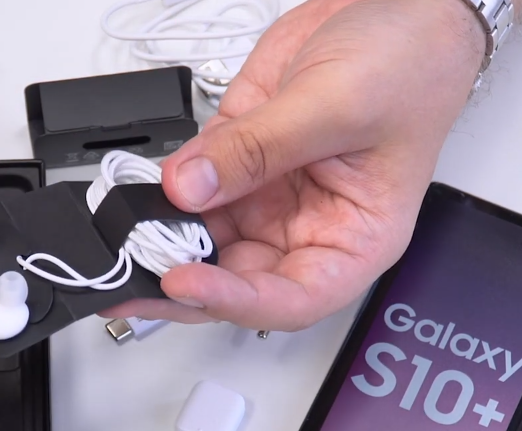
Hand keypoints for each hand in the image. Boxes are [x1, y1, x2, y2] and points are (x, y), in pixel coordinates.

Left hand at [102, 0, 485, 330]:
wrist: (398, 7)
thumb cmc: (409, 63)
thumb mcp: (337, 105)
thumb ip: (258, 148)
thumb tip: (190, 187)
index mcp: (354, 239)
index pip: (291, 298)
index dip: (234, 301)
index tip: (184, 282)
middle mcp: (306, 227)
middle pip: (235, 278)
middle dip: (180, 281)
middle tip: (129, 277)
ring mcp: (266, 195)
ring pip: (203, 238)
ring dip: (160, 241)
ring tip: (122, 239)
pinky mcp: (236, 159)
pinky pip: (189, 189)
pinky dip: (159, 194)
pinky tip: (134, 196)